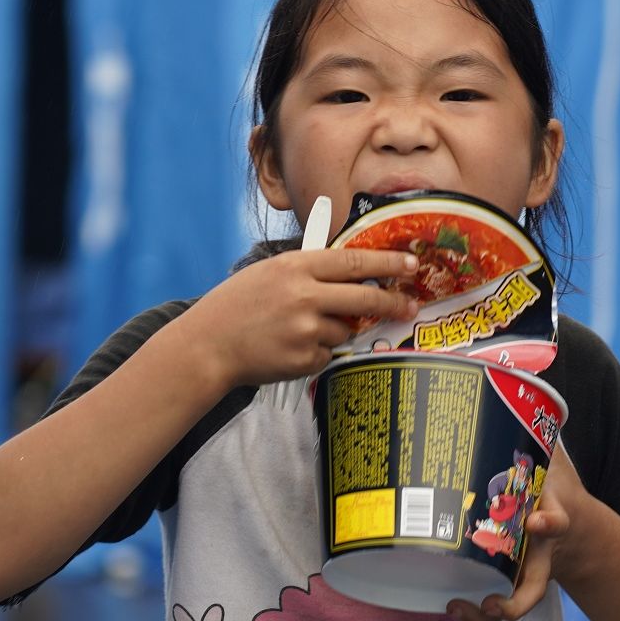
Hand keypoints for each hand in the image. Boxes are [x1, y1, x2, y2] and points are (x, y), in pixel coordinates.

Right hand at [177, 246, 418, 387]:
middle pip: (364, 298)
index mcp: (296, 267)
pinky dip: (316, 352)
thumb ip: (310, 271)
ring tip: (297, 330)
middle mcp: (304, 296)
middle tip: (409, 305)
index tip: (410, 264)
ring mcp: (306, 330)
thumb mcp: (270, 272)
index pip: (354, 261)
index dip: (387, 263)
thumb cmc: (238, 306)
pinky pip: (328, 354)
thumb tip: (357, 275)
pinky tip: (289, 347)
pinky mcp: (304, 359)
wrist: (208, 345)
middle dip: (392, 302)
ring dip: (334, 331)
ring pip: (345, 330)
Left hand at [448, 446, 584, 620]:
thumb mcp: (554, 460)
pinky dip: (475, 610)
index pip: (557, 519)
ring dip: (486, 612)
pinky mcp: (510, 581)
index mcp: (556, 515)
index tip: (539, 520)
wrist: (579, 531)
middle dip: (515, 599)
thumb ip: (538, 431)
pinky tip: (449, 605)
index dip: (550, 521)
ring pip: (513, 602)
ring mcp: (527, 572)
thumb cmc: (556, 488)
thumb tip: (518, 379)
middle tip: (494, 601)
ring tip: (456, 607)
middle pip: (535, 584)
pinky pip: (495, 603)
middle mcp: (542, 552)